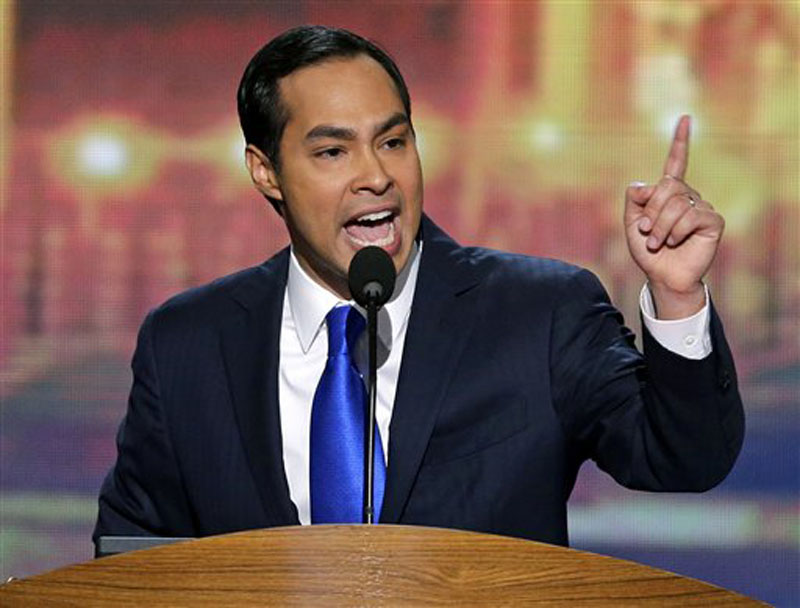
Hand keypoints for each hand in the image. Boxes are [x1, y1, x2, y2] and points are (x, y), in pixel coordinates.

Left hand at [624, 115, 724, 318]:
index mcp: (668, 193)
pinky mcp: (712, 221)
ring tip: (658, 242)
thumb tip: (644, 184)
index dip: (680, 141)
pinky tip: (676, 242)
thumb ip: (634, 200)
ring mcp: (702, 207)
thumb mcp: (632, 223)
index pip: (676, 163)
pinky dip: (676, 231)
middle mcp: (688, 195)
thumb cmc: (648, 251)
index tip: (685, 119)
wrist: (662, 275)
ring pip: (676, 203)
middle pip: (667, 186)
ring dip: (660, 226)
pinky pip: (690, 216)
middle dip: (652, 211)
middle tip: (647, 233)